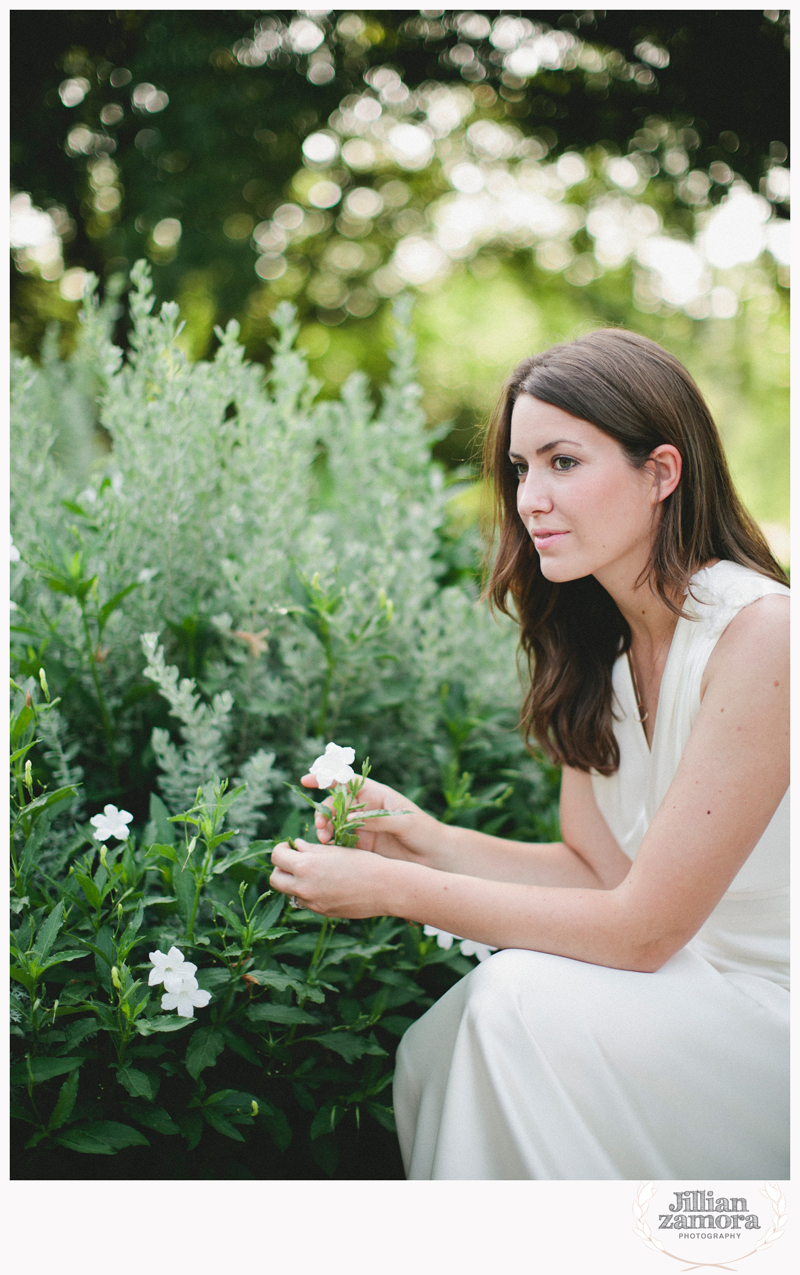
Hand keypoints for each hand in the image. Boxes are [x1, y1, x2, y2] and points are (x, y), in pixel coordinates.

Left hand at [270, 838, 395, 917]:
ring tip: (312, 872)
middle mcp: (304, 886)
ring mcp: (312, 902)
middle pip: (275, 879)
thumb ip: (310, 849)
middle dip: (282, 868)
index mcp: (306, 865)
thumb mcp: (334, 850)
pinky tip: (326, 884)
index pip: (277, 857)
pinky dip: (309, 892)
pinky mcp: (322, 912)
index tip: (290, 847)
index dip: (282, 849)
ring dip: (295, 881)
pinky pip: (306, 902)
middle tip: (295, 860)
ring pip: (290, 892)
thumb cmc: (363, 862)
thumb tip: (294, 846)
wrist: (385, 888)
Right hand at [300, 773, 446, 865]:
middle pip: (335, 804)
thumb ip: (379, 820)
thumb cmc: (425, 832)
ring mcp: (362, 828)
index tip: (307, 780)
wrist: (435, 857)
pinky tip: (329, 852)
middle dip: (323, 813)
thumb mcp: (405, 822)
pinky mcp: (362, 847)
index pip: (347, 780)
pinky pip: (341, 843)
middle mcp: (365, 809)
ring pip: (334, 824)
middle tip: (321, 827)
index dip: (327, 777)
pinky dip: (331, 846)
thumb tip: (353, 820)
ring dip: (325, 830)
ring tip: (324, 841)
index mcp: (376, 795)